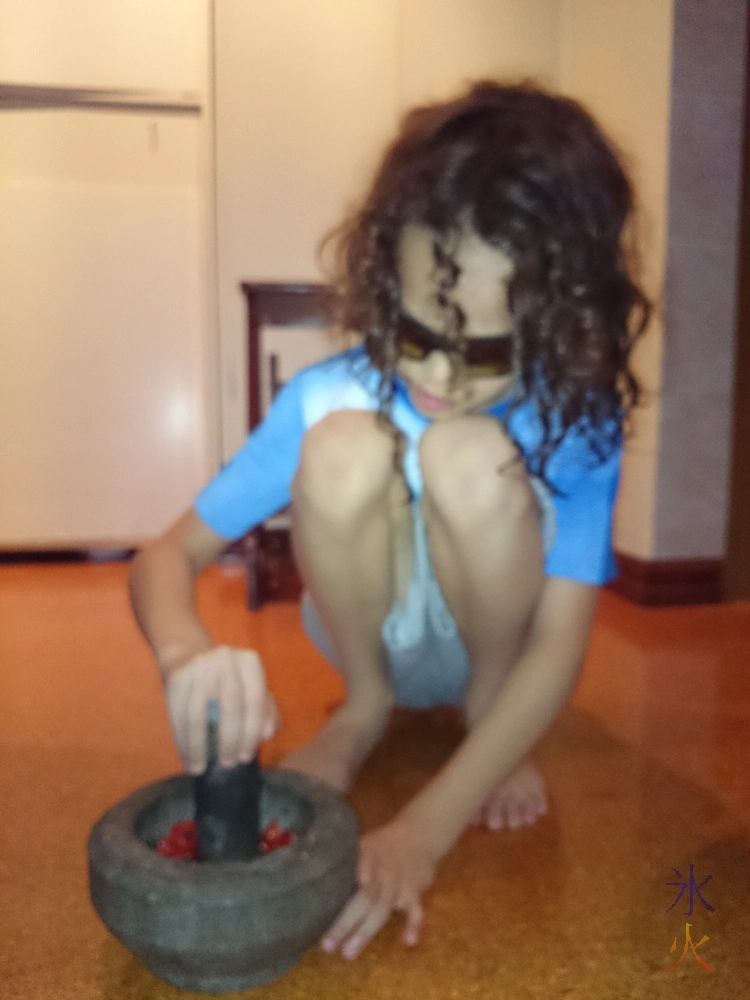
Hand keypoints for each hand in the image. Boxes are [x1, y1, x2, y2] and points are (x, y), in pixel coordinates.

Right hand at [163, 645, 279, 773]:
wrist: (190, 655)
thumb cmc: (229, 680)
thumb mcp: (251, 688)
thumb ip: (266, 711)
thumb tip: (268, 734)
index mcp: (250, 661)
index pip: (255, 700)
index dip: (252, 732)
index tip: (245, 757)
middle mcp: (226, 659)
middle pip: (230, 706)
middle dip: (229, 740)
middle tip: (228, 763)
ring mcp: (199, 666)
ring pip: (198, 714)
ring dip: (199, 747)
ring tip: (201, 768)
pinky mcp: (176, 677)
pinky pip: (178, 715)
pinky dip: (182, 741)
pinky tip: (187, 759)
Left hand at [321, 817, 438, 959]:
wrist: (419, 834)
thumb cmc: (382, 844)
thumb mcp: (362, 843)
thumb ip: (344, 861)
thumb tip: (308, 876)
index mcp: (366, 855)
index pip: (353, 869)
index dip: (345, 881)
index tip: (330, 897)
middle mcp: (381, 870)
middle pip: (364, 897)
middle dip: (346, 922)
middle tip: (327, 945)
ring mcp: (399, 882)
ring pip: (382, 908)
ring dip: (366, 931)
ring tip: (349, 953)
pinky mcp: (414, 892)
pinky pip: (416, 910)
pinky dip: (414, 925)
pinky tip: (409, 942)